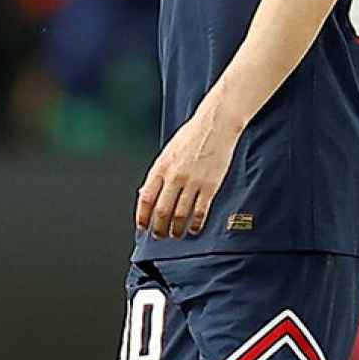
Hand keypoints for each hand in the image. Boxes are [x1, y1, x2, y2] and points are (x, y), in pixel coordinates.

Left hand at [135, 107, 239, 238]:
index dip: (143, 217)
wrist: (216, 125)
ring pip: (180, 216)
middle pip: (162, 212)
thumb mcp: (167, 152)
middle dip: (159, 228)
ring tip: (176, 234)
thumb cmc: (191, 136)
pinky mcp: (210, 186)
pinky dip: (195, 224)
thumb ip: (158, 174)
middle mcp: (175, 176)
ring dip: (177, 230)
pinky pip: (200, 212)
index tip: (143, 226)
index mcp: (161, 167)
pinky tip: (194, 229)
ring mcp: (193, 182)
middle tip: (159, 235)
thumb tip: (147, 194)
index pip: (146, 199)